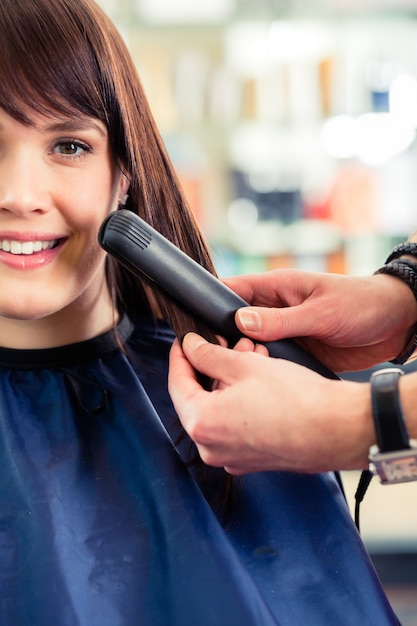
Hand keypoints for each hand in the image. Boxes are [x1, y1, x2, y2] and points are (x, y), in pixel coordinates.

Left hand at [168, 333, 372, 474]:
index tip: (185, 340)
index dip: (180, 356)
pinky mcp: (254, 459)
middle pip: (200, 397)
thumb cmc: (295, 399)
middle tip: (229, 342)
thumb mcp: (245, 365)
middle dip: (214, 365)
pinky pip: (238, 424)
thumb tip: (191, 347)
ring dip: (232, 380)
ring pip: (221, 409)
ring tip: (254, 354)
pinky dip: (243, 400)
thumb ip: (209, 355)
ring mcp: (233, 457)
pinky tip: (262, 379)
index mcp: (202, 424)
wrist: (339, 430)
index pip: (177, 383)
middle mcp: (212, 448)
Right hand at [224, 269, 416, 371]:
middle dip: (222, 338)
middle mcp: (275, 310)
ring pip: (250, 344)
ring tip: (230, 374)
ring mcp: (285, 332)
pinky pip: (271, 361)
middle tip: (214, 357)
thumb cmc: (361, 304)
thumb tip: (241, 322)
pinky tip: (254, 384)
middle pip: (235, 322)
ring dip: (243, 357)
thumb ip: (282, 320)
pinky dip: (262, 371)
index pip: (233, 289)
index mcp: (277, 288)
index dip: (212, 303)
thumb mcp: (321, 312)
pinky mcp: (297, 352)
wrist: (395, 324)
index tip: (196, 325)